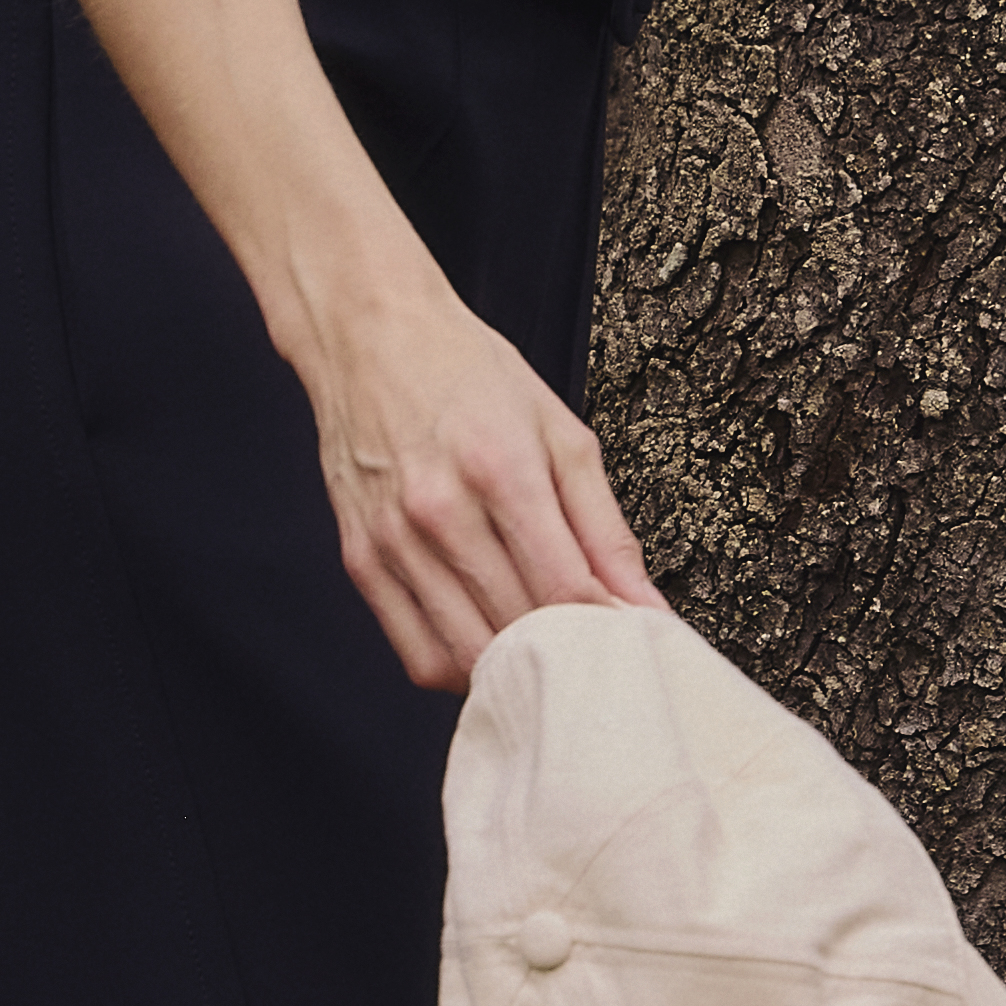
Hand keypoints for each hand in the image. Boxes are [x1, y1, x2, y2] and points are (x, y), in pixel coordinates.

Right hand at [293, 255, 657, 696]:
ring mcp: (393, 542)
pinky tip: (490, 644)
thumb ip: (606, 527)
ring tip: (546, 655)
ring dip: (516, 669)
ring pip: (467, 654)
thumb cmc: (468, 374)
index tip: (631, 637)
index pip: (563, 587)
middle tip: (597, 652)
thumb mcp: (560, 432)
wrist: (369, 336)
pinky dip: (463, 667)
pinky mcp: (362, 560)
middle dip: (569, 652)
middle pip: (518, 627)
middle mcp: (440, 511)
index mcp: (500, 470)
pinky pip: (418, 652)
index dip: (607, 628)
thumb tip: (643, 605)